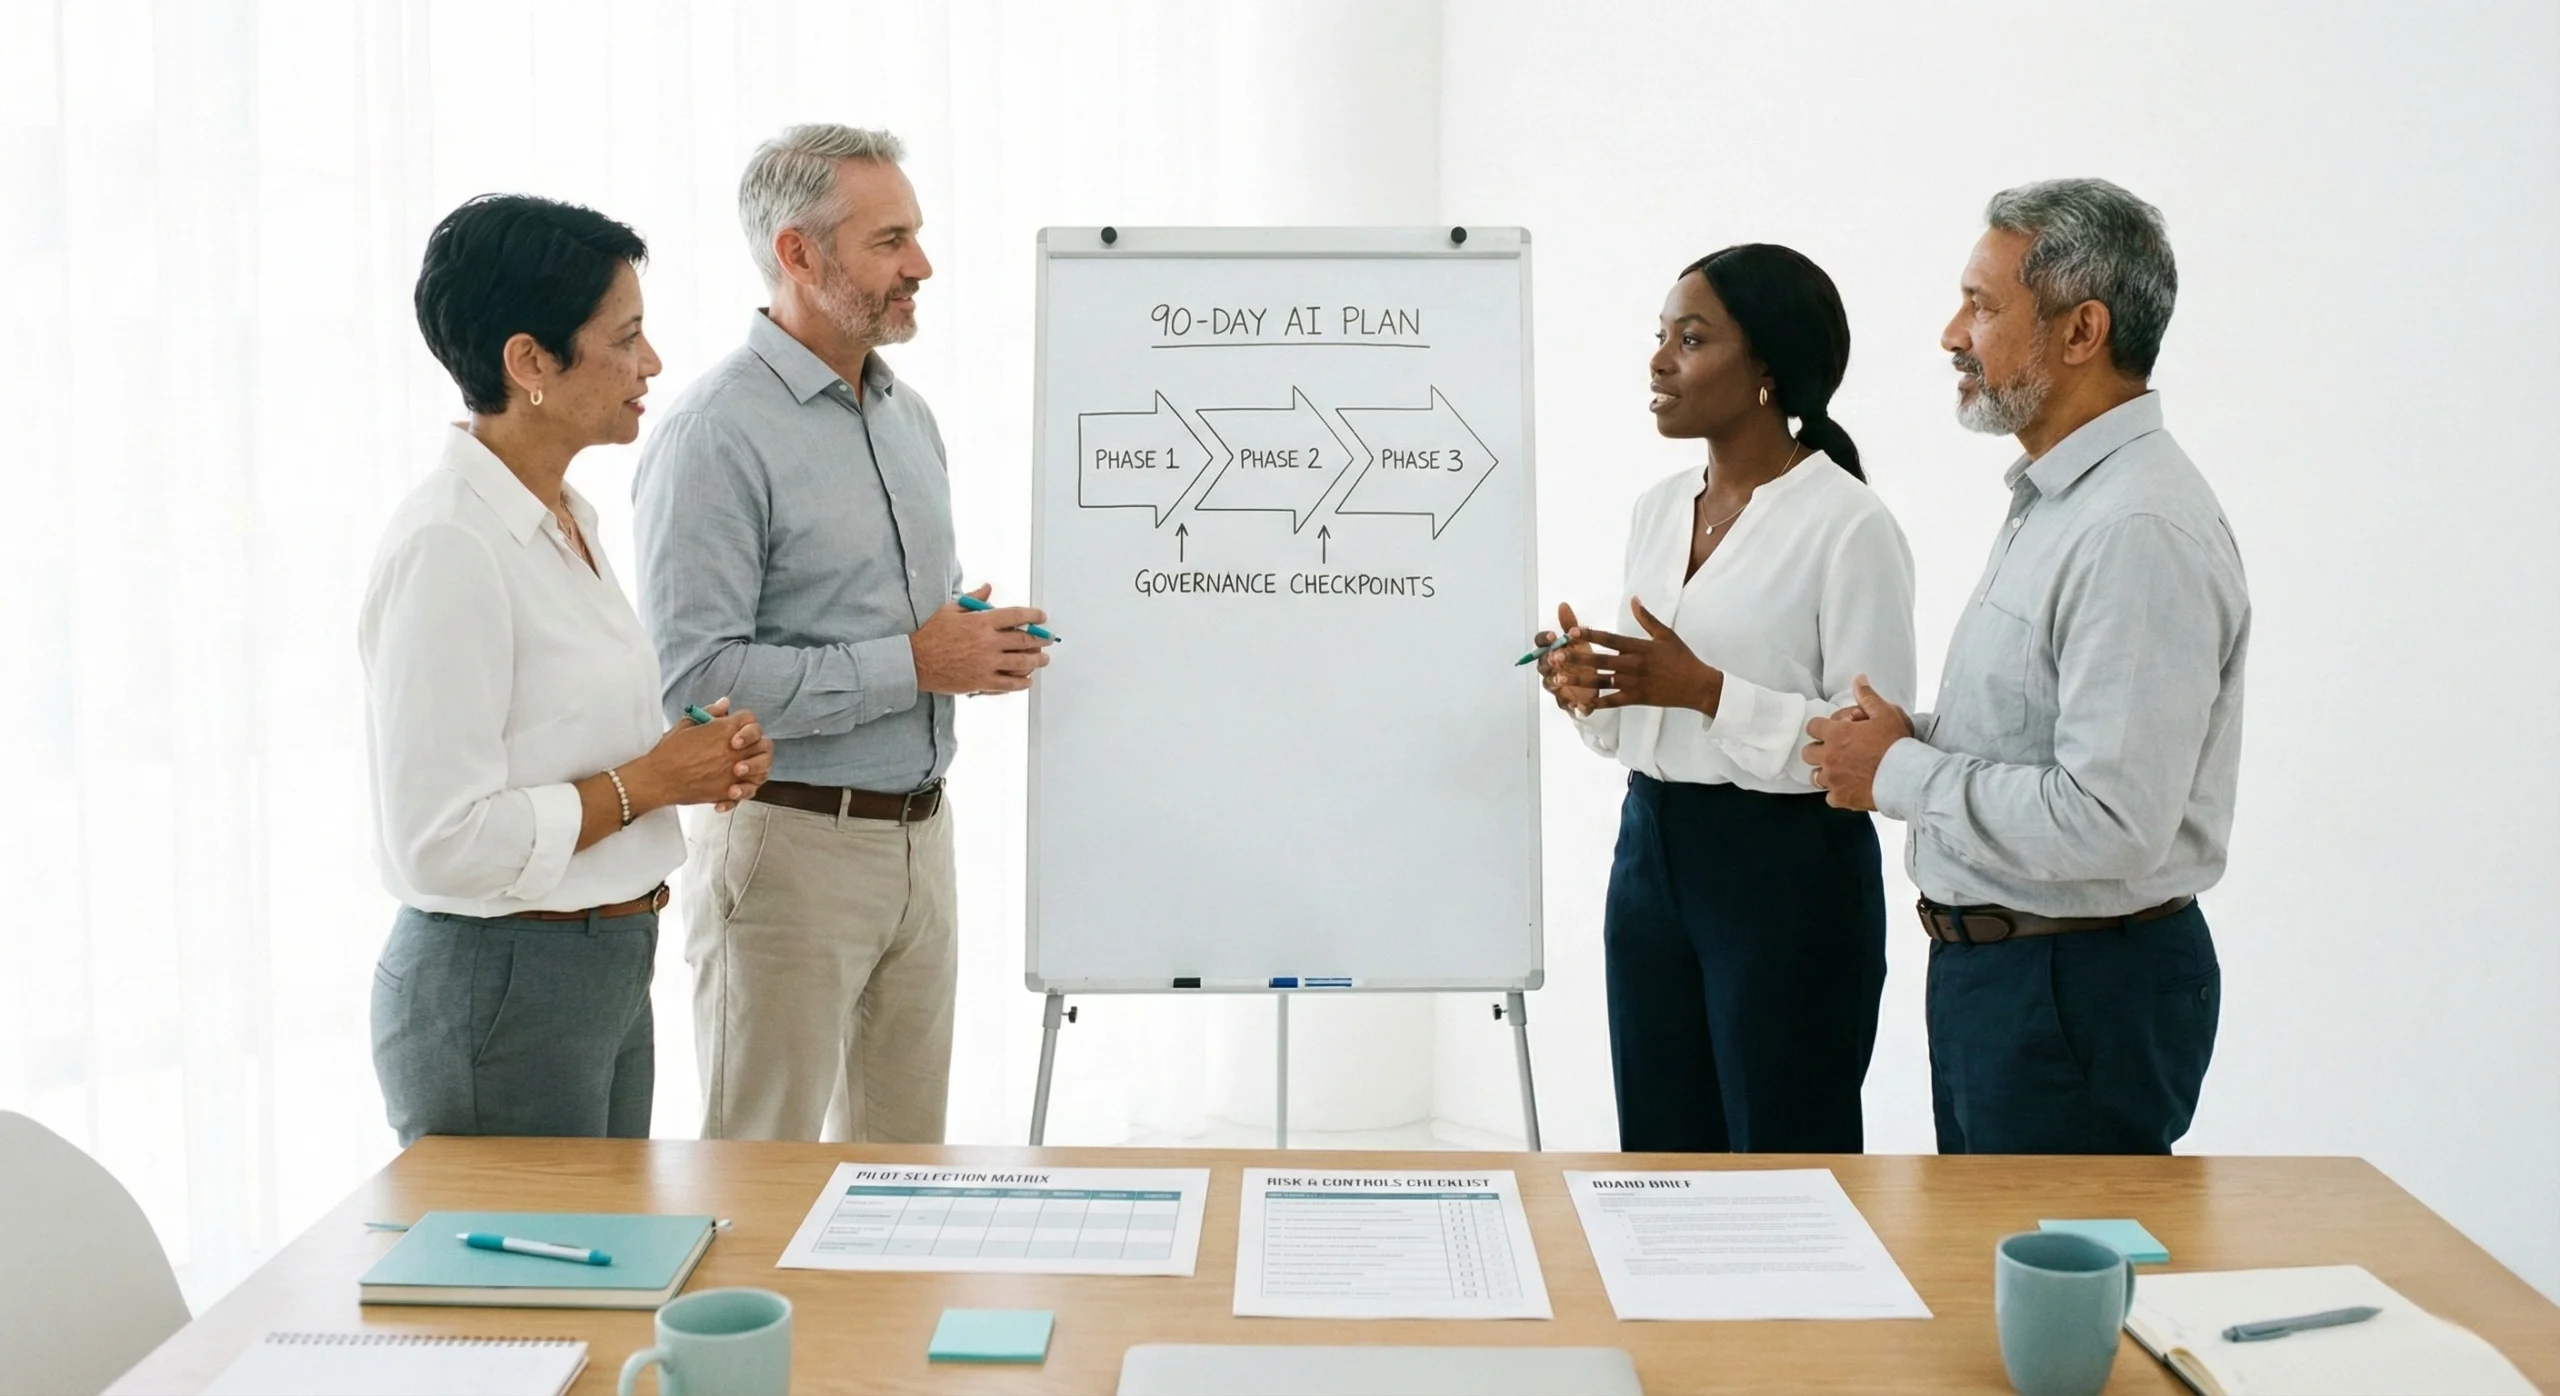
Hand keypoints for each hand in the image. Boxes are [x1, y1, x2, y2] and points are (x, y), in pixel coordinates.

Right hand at [630, 697, 772, 810]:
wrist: (658, 778)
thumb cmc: (669, 751)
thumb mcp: (687, 724)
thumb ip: (710, 712)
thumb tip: (725, 703)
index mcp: (725, 730)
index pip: (750, 719)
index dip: (745, 723)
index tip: (734, 730)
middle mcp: (734, 750)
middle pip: (764, 744)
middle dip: (757, 744)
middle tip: (742, 749)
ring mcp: (734, 772)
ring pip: (763, 768)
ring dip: (757, 767)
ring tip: (741, 768)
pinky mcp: (728, 791)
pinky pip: (748, 790)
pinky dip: (744, 790)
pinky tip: (731, 788)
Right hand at [911, 583, 1052, 695]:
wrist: (915, 662)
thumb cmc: (930, 635)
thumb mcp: (950, 610)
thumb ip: (973, 599)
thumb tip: (988, 588)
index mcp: (981, 622)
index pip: (1016, 616)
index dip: (1034, 616)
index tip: (1042, 617)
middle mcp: (988, 643)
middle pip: (1024, 641)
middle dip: (1041, 640)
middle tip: (1048, 640)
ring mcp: (986, 664)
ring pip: (1021, 664)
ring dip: (1037, 662)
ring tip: (1043, 660)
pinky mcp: (982, 682)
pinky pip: (1009, 684)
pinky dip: (1022, 682)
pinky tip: (1027, 680)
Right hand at [1535, 602, 1602, 715]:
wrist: (1597, 683)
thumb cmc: (1585, 659)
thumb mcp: (1581, 641)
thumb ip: (1571, 626)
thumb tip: (1563, 605)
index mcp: (1552, 652)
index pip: (1540, 644)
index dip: (1543, 640)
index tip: (1552, 635)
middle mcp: (1550, 670)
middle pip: (1542, 666)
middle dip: (1547, 662)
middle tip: (1554, 658)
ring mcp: (1557, 687)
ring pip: (1549, 685)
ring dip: (1554, 682)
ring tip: (1561, 679)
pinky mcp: (1567, 701)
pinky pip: (1566, 704)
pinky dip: (1572, 705)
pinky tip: (1580, 704)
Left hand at [1572, 598, 1723, 713]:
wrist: (1697, 685)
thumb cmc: (1682, 658)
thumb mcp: (1666, 634)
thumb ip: (1646, 618)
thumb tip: (1634, 599)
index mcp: (1639, 647)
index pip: (1610, 639)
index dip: (1590, 634)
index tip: (1572, 632)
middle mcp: (1634, 664)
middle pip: (1600, 660)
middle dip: (1576, 658)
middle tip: (1556, 656)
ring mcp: (1634, 683)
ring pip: (1601, 681)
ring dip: (1579, 680)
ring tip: (1559, 678)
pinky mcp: (1636, 698)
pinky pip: (1612, 701)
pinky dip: (1595, 704)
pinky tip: (1579, 704)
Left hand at [1801, 675, 1911, 809]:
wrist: (1906, 776)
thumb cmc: (1896, 744)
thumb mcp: (1885, 713)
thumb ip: (1868, 697)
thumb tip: (1858, 679)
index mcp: (1836, 735)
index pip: (1813, 727)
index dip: (1821, 728)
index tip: (1831, 731)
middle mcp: (1829, 757)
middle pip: (1808, 753)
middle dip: (1818, 750)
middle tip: (1834, 751)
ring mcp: (1833, 779)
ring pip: (1815, 776)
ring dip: (1825, 772)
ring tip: (1840, 771)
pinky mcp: (1841, 798)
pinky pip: (1830, 797)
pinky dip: (1837, 793)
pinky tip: (1849, 789)